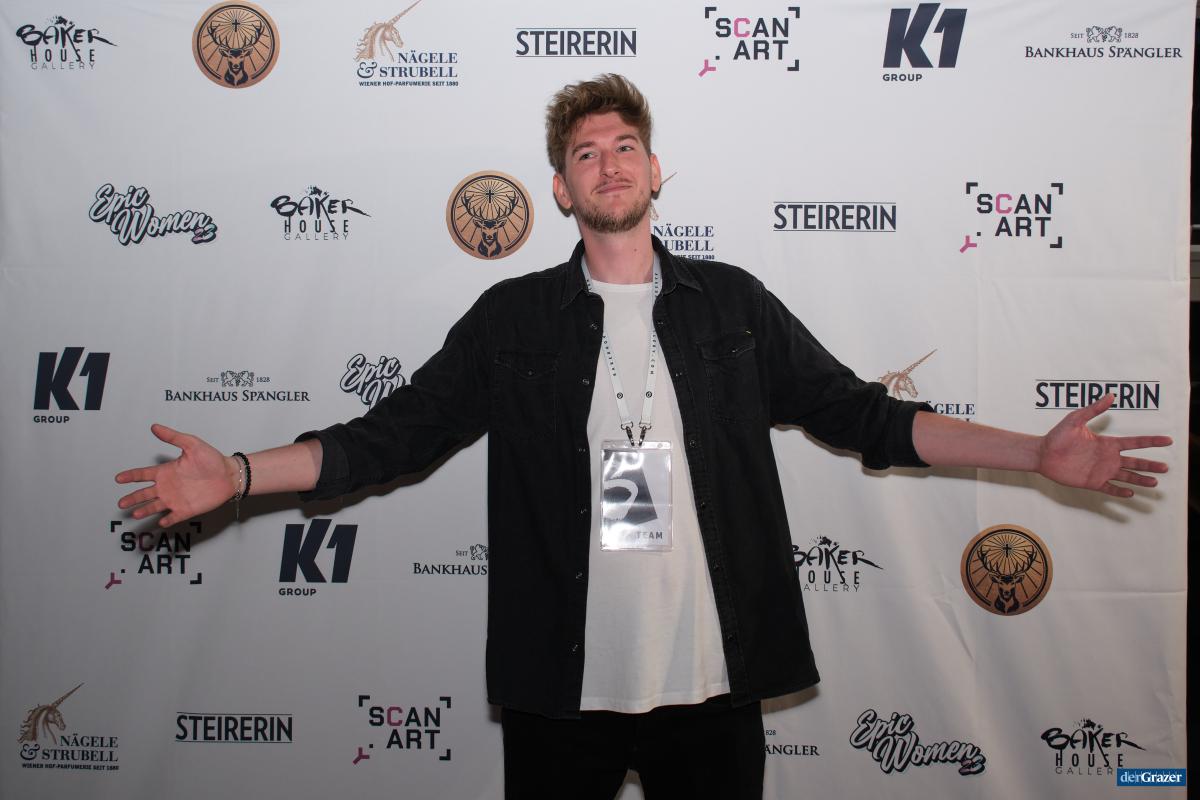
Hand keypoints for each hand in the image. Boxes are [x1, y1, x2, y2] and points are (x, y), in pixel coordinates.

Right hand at [115, 424, 238, 526]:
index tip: (118, 478)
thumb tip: (154, 426)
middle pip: (144, 493)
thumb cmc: (212, 459)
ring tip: (135, 513)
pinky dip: (167, 520)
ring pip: (155, 506)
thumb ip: (173, 437)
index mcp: (167, 471)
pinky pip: (174, 516)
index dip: (131, 476)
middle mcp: (168, 486)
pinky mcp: (187, 509)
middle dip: (132, 498)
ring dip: (145, 510)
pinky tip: (161, 522)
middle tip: (121, 502)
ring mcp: (176, 499)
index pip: (143, 474)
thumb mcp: (191, 444)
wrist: (230, 474)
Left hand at [1037, 395, 1171, 497]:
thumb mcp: (1076, 419)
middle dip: (1150, 465)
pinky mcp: (1092, 482)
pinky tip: (1130, 493)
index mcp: (1107, 443)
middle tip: (1165, 468)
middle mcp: (1107, 458)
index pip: (1134, 442)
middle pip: (1135, 462)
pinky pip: (1109, 488)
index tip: (1167, 440)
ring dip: (1140, 480)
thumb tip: (1111, 395)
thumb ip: (1093, 409)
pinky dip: (1120, 491)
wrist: (1042, 453)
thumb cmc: (1058, 436)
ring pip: (1126, 476)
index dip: (1151, 441)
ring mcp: (1101, 471)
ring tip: (1154, 482)